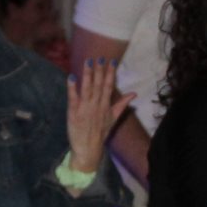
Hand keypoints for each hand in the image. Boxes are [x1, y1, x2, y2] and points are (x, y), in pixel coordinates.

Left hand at [65, 57, 134, 172]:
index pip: (109, 86)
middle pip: (98, 85)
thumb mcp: (114, 118)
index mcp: (105, 106)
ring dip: (88, 75)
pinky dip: (72, 88)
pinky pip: (73, 98)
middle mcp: (96, 105)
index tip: (112, 61)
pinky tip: (71, 77)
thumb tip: (134, 93)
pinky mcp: (74, 113)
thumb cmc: (100, 133)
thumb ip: (122, 104)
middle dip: (99, 71)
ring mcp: (85, 108)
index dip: (110, 74)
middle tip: (99, 57)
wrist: (88, 149)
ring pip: (87, 88)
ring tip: (88, 62)